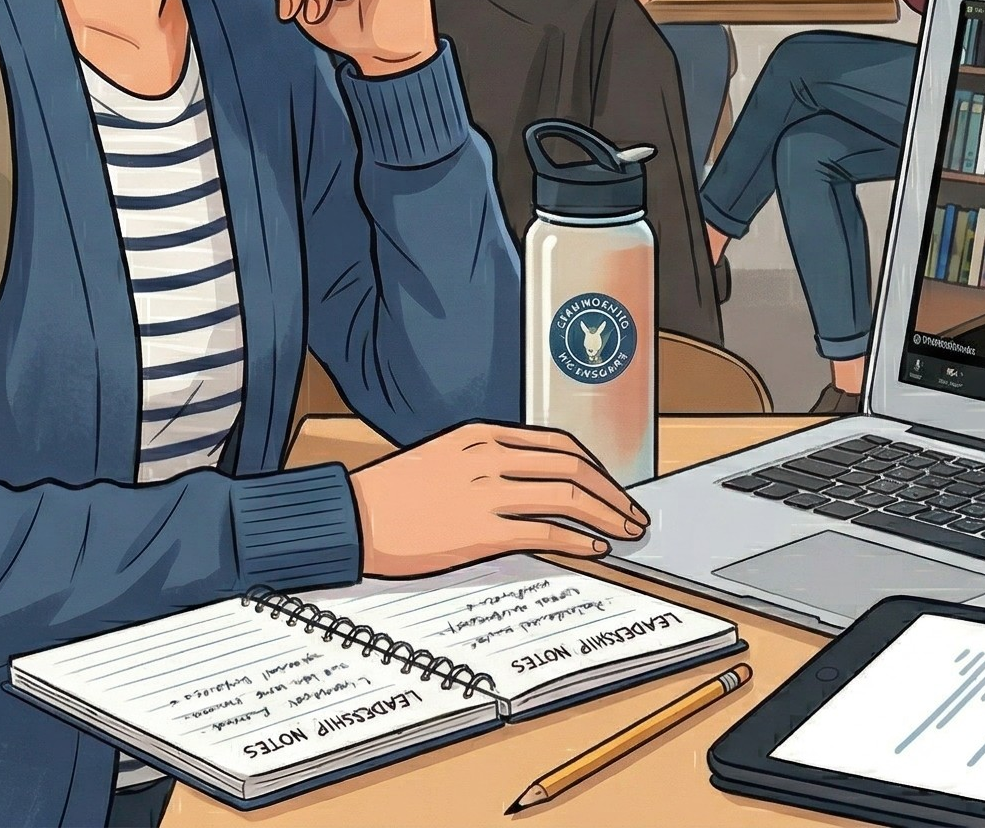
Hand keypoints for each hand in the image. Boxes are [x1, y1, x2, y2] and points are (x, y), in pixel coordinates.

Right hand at [348, 423, 647, 577]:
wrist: (352, 516)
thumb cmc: (392, 493)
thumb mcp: (444, 458)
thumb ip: (488, 463)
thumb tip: (534, 486)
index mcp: (482, 435)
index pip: (558, 445)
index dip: (595, 468)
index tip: (612, 486)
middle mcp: (490, 456)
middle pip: (573, 468)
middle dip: (612, 493)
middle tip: (633, 513)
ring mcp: (486, 492)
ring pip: (568, 497)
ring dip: (606, 516)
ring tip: (624, 532)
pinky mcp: (480, 529)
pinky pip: (545, 532)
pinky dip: (577, 541)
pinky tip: (592, 549)